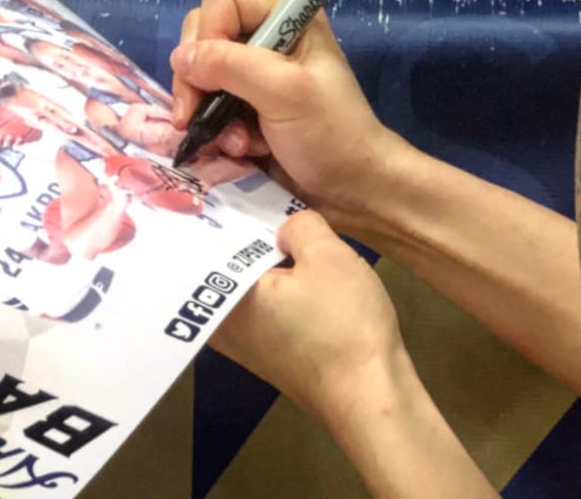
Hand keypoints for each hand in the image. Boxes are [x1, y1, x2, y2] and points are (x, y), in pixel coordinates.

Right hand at [169, 0, 403, 229]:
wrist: (352, 189)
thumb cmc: (330, 133)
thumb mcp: (284, 91)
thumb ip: (230, 66)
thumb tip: (180, 57)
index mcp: (286, 18)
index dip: (210, 32)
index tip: (214, 74)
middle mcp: (267, 38)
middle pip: (202, 34)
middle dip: (200, 79)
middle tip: (204, 113)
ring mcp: (253, 74)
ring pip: (199, 74)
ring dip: (210, 111)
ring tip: (237, 142)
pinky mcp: (244, 107)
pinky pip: (207, 106)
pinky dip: (217, 130)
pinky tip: (240, 149)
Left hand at [214, 211, 405, 421]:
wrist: (371, 396)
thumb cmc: (341, 323)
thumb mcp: (326, 254)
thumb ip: (298, 225)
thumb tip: (283, 231)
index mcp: (225, 299)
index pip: (209, 244)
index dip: (224, 210)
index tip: (232, 185)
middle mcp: (225, 327)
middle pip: (226, 267)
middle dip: (241, 234)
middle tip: (253, 195)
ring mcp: (248, 347)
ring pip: (248, 288)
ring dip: (262, 261)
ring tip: (276, 222)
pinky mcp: (274, 356)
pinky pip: (265, 309)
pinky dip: (277, 287)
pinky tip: (296, 268)